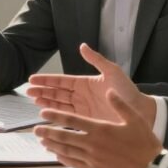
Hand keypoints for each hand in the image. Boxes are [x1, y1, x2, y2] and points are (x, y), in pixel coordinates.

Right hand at [26, 43, 155, 123]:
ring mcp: (82, 109)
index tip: (32, 79)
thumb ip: (96, 60)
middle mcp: (80, 96)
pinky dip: (55, 117)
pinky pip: (66, 118)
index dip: (46, 80)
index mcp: (85, 83)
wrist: (140, 112)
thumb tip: (82, 46)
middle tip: (28, 91)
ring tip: (34, 102)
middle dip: (42, 91)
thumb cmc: (127, 91)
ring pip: (58, 105)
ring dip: (46, 103)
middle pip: (56, 93)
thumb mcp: (112, 72)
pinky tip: (46, 116)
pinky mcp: (85, 121)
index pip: (61, 80)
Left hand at [34, 92, 161, 167]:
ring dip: (53, 146)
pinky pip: (75, 164)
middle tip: (35, 130)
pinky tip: (58, 156)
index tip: (43, 113)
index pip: (72, 120)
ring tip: (43, 142)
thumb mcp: (135, 120)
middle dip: (48, 132)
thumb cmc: (145, 144)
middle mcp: (93, 144)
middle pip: (64, 136)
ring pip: (67, 151)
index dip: (56, 116)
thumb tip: (108, 92)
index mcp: (100, 129)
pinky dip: (64, 159)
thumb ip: (120, 105)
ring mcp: (93, 159)